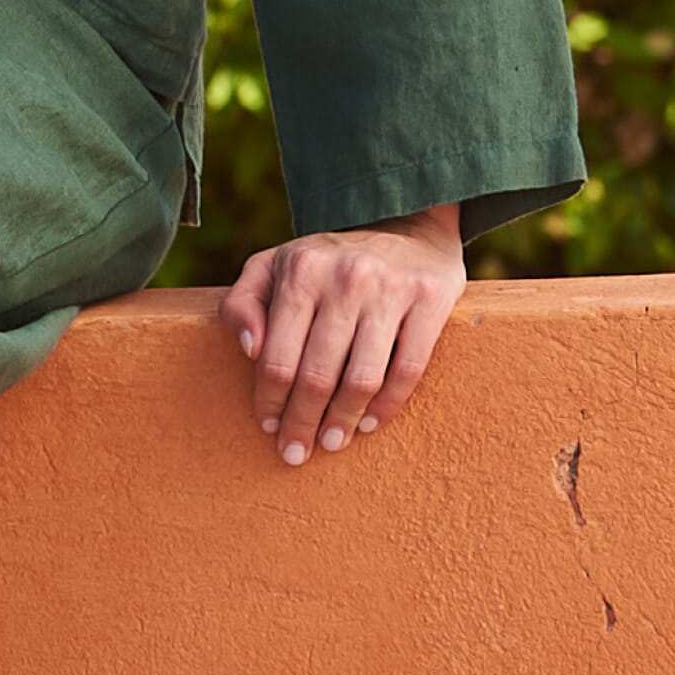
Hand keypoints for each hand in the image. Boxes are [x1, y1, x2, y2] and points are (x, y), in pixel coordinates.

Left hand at [217, 205, 464, 466]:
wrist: (405, 223)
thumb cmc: (326, 260)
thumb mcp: (273, 266)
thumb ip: (242, 302)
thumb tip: (247, 349)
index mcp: (300, 270)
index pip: (277, 356)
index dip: (270, 400)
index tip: (268, 427)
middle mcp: (345, 278)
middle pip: (317, 375)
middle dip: (302, 421)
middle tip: (295, 452)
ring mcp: (391, 289)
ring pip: (362, 378)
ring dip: (343, 420)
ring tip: (332, 441)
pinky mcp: (431, 299)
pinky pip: (408, 369)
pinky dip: (387, 405)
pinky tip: (368, 423)